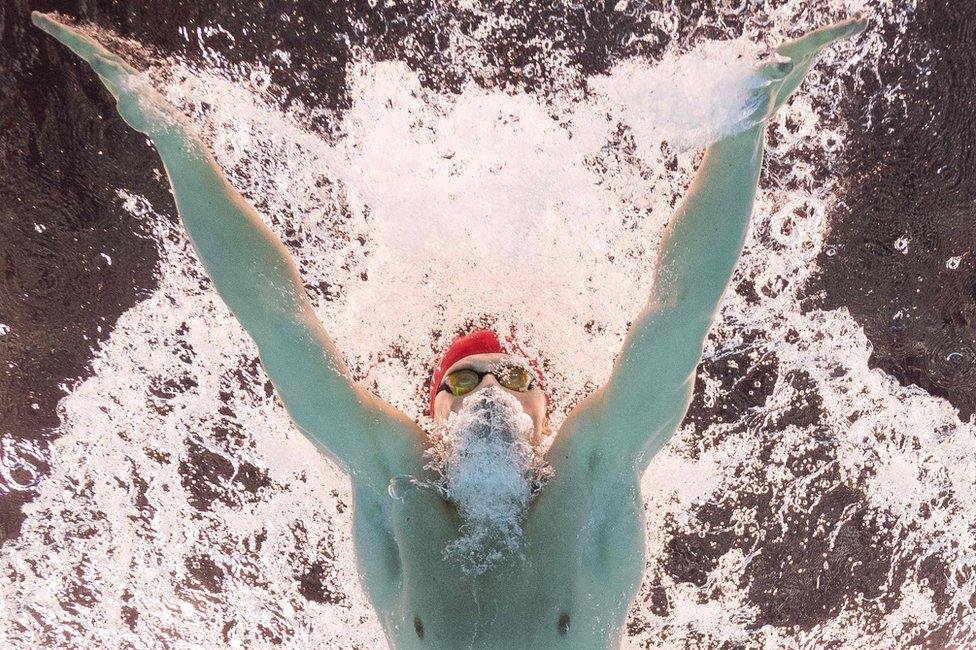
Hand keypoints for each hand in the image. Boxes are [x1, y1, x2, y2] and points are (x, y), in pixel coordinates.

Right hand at [32, 12, 175, 135]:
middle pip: (82, 40)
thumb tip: (94, 57)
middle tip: (36, 17)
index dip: (57, 30)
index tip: (37, 17)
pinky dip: (86, 50)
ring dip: (71, 36)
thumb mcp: (127, 93)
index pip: (79, 42)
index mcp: (110, 64)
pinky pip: (97, 58)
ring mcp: (115, 70)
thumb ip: (113, 75)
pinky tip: (86, 53)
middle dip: (59, 28)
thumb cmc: (145, 111)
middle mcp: (112, 63)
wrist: (163, 121)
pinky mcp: (117, 79)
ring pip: (89, 47)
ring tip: (55, 27)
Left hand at [747, 15, 868, 122]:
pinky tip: (841, 37)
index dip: (835, 32)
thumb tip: (786, 64)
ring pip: (823, 39)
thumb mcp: (759, 86)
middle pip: (821, 36)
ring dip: (841, 31)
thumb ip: (771, 73)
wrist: (744, 110)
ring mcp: (797, 57)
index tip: (854, 24)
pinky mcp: (799, 65)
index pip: (815, 39)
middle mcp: (791, 51)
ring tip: (862, 22)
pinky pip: (820, 48)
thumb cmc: (749, 99)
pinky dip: (832, 41)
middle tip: (863, 20)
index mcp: (785, 53)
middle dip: (842, 28)